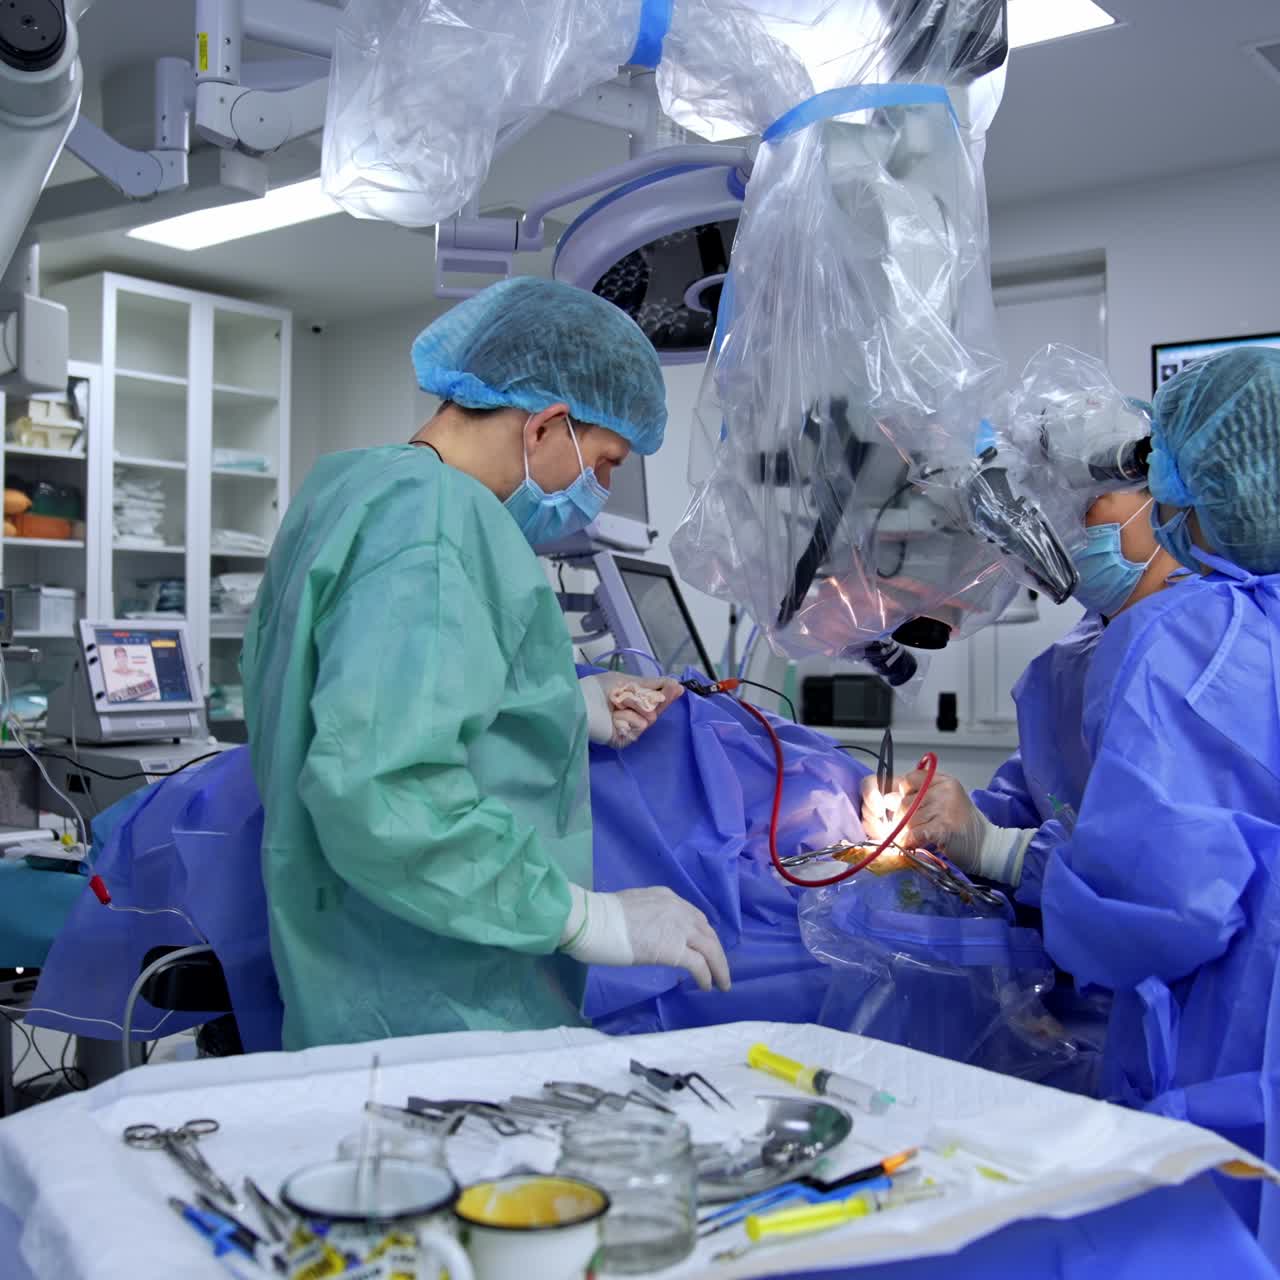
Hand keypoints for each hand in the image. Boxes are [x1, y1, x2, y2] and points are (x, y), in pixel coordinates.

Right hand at [560, 886, 731, 992]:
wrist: (594, 921)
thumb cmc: (602, 916)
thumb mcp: (632, 907)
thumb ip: (648, 917)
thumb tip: (649, 931)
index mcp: (666, 897)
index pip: (694, 916)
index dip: (702, 934)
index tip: (704, 947)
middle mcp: (678, 909)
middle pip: (707, 932)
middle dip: (716, 952)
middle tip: (720, 968)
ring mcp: (679, 928)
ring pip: (710, 948)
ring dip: (719, 967)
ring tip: (721, 983)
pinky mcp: (675, 949)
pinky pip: (699, 965)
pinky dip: (707, 976)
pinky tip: (706, 986)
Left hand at [580, 673, 682, 747]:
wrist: (580, 704)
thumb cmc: (596, 690)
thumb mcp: (625, 681)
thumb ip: (649, 683)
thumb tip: (673, 683)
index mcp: (630, 701)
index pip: (654, 699)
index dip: (666, 693)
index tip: (678, 687)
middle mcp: (631, 715)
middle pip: (656, 710)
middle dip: (663, 699)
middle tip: (673, 690)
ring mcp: (628, 729)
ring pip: (649, 718)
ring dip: (637, 706)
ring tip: (619, 704)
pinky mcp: (624, 739)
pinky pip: (639, 727)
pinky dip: (629, 718)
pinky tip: (616, 717)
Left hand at [897, 769, 988, 869]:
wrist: (985, 846)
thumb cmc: (959, 825)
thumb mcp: (940, 803)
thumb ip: (916, 797)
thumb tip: (887, 799)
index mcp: (944, 781)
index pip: (908, 779)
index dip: (903, 794)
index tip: (911, 806)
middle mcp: (945, 791)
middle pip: (905, 802)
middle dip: (903, 819)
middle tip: (913, 828)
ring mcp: (946, 808)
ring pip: (908, 820)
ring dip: (908, 833)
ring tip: (918, 837)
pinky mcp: (945, 828)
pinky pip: (915, 833)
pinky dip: (911, 841)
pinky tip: (914, 844)